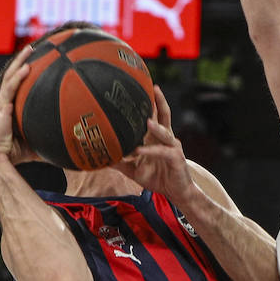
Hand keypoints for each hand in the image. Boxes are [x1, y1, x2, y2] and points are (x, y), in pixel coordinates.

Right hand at [0, 48, 41, 171]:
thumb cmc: (14, 153)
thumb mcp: (34, 144)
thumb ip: (47, 140)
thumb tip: (68, 145)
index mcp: (11, 107)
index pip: (17, 85)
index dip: (23, 72)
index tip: (35, 60)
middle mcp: (5, 102)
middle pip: (13, 75)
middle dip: (22, 60)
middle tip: (33, 47)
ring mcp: (2, 103)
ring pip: (10, 77)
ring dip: (20, 62)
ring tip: (30, 50)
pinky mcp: (1, 108)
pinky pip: (10, 89)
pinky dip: (18, 77)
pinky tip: (26, 68)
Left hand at [115, 87, 196, 206]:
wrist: (176, 193)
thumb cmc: (158, 178)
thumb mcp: (135, 170)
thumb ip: (122, 162)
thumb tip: (103, 157)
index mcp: (157, 137)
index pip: (154, 115)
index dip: (149, 102)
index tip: (137, 90)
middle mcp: (166, 138)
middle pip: (164, 114)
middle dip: (159, 100)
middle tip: (151, 87)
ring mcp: (172, 146)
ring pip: (164, 132)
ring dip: (155, 126)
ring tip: (146, 120)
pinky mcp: (175, 158)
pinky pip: (161, 152)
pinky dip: (150, 151)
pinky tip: (140, 150)